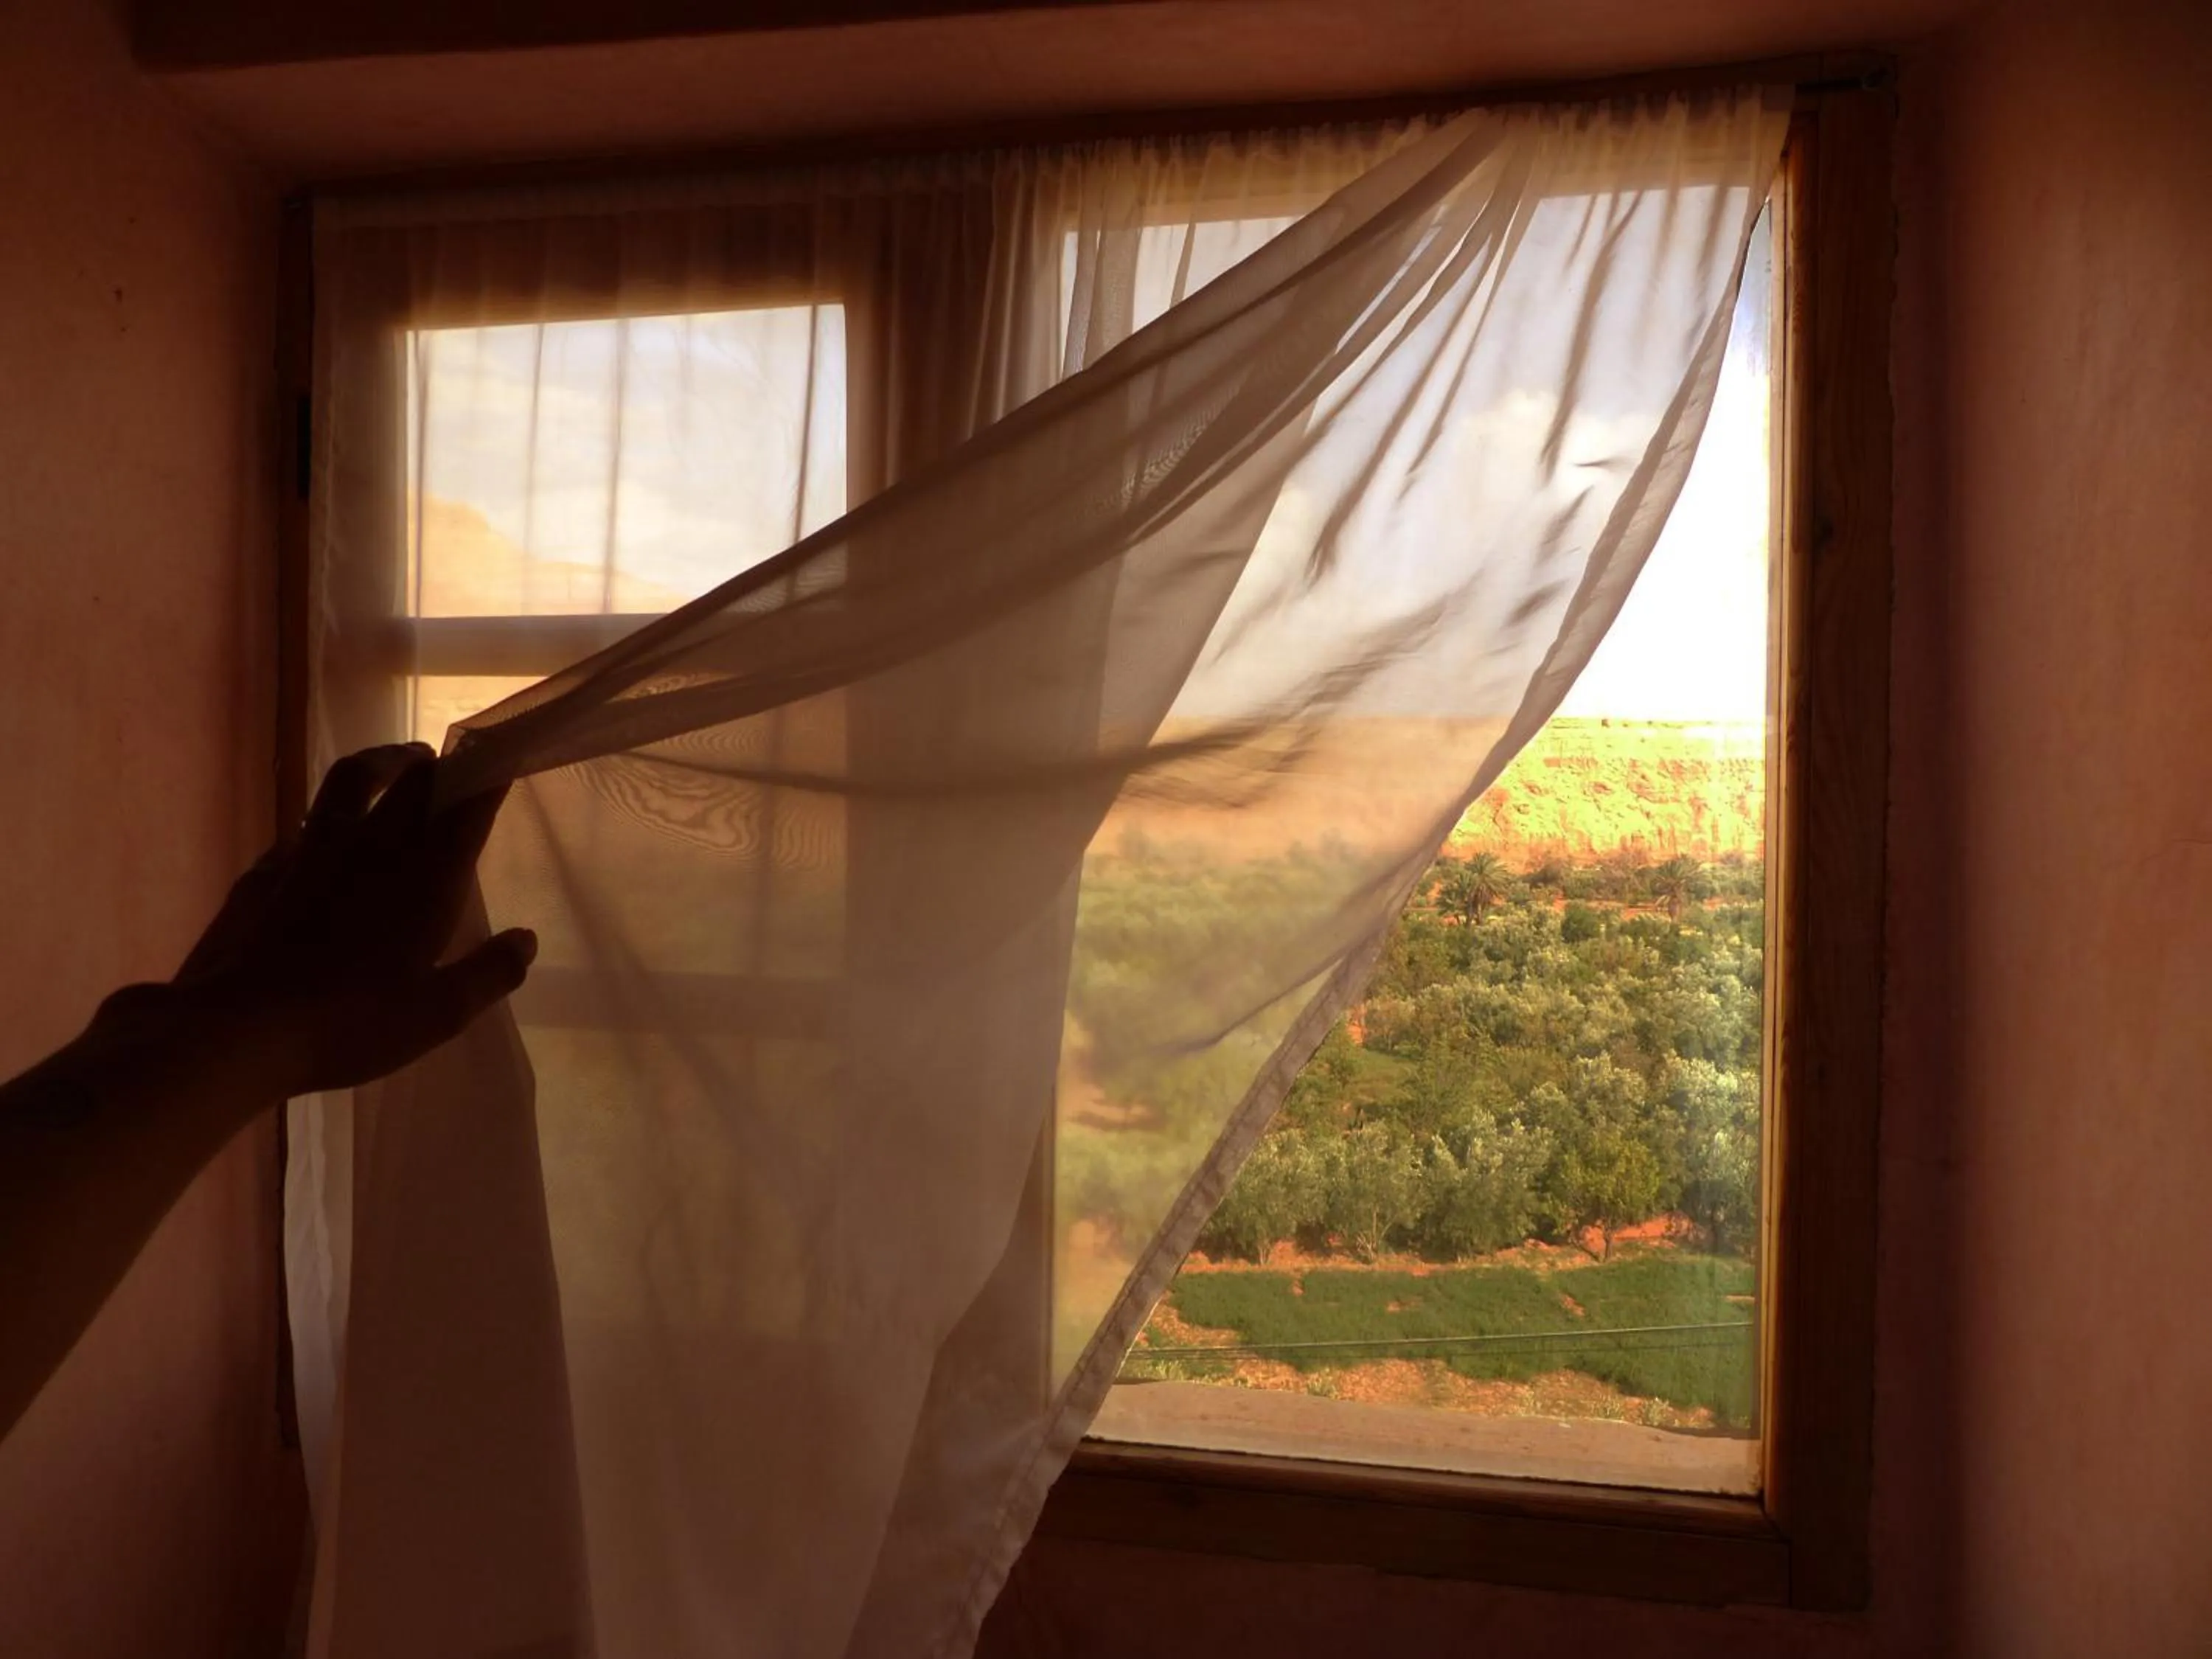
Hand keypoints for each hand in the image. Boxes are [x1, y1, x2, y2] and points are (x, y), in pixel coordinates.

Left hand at [168, 743, 536, 1098]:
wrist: (239, 1028)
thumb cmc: (351, 1022)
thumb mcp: (438, 1013)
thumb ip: (490, 972)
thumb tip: (527, 940)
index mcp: (424, 877)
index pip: (467, 806)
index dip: (490, 775)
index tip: (506, 756)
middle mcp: (372, 847)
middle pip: (414, 780)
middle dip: (442, 765)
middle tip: (456, 764)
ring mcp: (312, 852)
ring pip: (352, 780)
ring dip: (383, 761)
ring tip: (399, 762)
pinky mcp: (266, 870)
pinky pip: (301, 828)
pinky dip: (321, 822)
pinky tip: (319, 839)